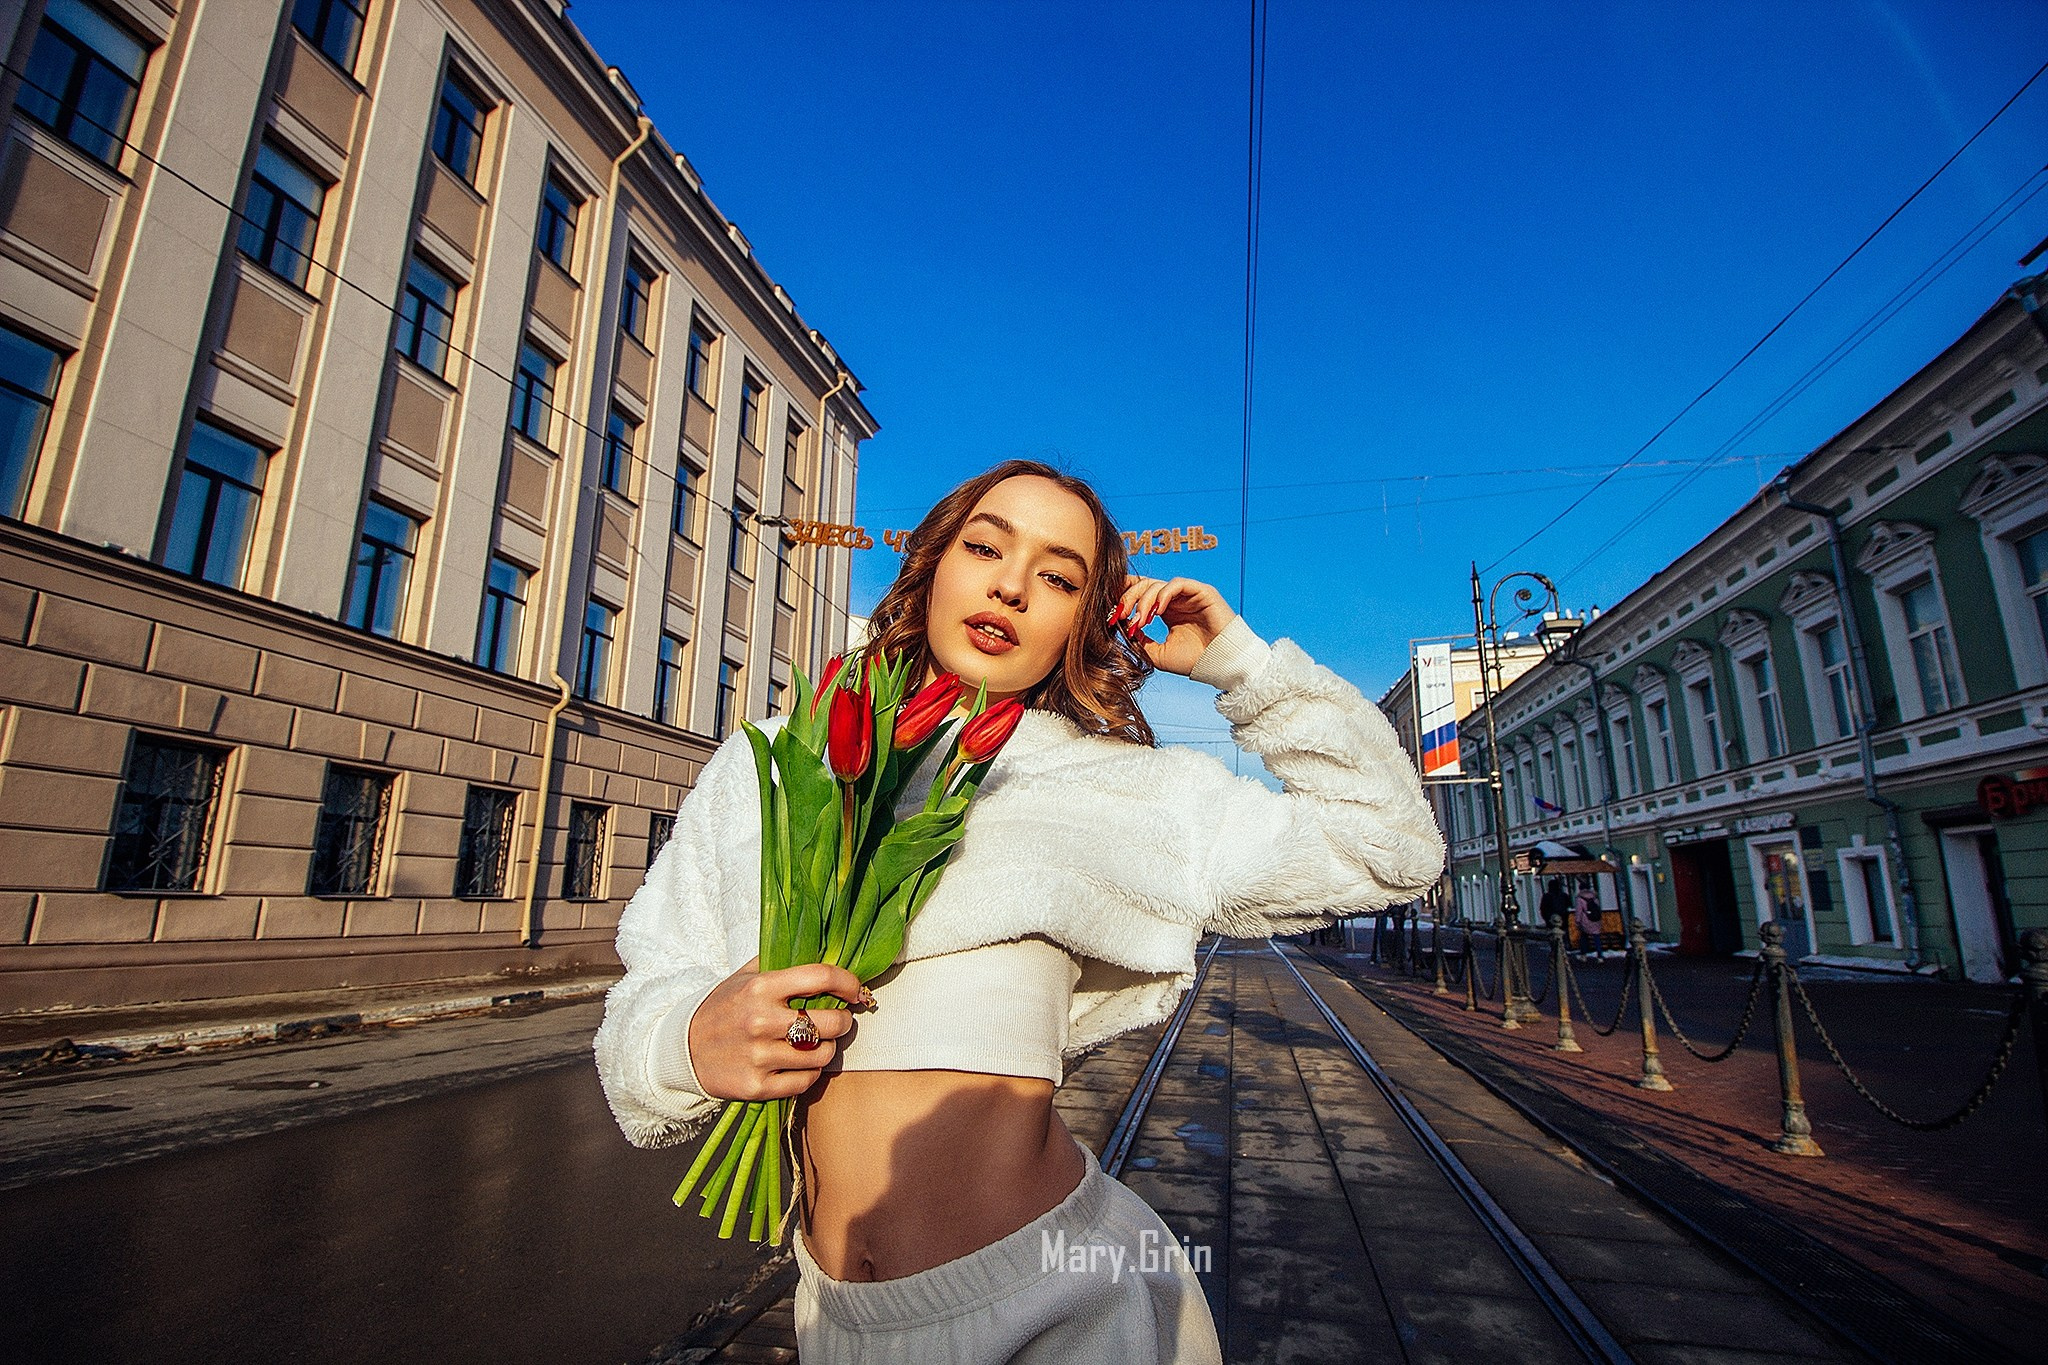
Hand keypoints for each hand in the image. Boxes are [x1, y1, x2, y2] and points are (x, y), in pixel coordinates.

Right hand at [685, 957, 866, 1100]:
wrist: (684, 1050)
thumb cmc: (723, 1008)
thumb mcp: (745, 976)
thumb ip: (782, 963)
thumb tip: (827, 951)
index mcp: (760, 987)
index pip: (820, 977)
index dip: (848, 981)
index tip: (856, 989)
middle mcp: (760, 1021)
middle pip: (830, 1022)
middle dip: (844, 1020)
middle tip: (840, 1019)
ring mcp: (759, 1056)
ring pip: (822, 1055)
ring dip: (827, 1048)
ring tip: (818, 1042)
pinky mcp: (757, 1086)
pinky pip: (806, 1081)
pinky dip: (811, 1073)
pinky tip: (802, 1063)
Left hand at [1114, 575, 1236, 676]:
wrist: (1221, 665)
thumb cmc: (1194, 661)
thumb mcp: (1158, 654)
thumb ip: (1140, 641)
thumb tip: (1121, 629)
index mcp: (1166, 611)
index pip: (1140, 595)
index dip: (1124, 597)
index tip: (1110, 612)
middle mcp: (1175, 600)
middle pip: (1144, 586)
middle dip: (1128, 598)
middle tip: (1119, 614)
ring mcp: (1188, 595)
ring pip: (1157, 585)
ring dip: (1143, 601)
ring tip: (1140, 620)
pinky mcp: (1201, 591)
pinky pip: (1177, 584)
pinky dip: (1163, 595)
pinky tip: (1157, 612)